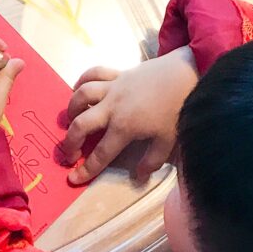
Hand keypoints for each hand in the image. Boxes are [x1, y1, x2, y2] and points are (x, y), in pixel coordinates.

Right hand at [60, 47, 198, 184]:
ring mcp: (113, 87)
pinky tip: (78, 89)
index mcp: (124, 127)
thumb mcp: (168, 141)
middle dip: (69, 142)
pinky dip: (82, 79)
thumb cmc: (176, 109)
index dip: (85, 169)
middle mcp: (112, 107)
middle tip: (69, 153)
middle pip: (81, 124)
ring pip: (82, 95)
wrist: (184, 74)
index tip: (73, 179)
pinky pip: (94, 73)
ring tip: (71, 120)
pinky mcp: (117, 72)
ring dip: (71, 109)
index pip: (100, 154)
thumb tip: (138, 176)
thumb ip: (152, 161)